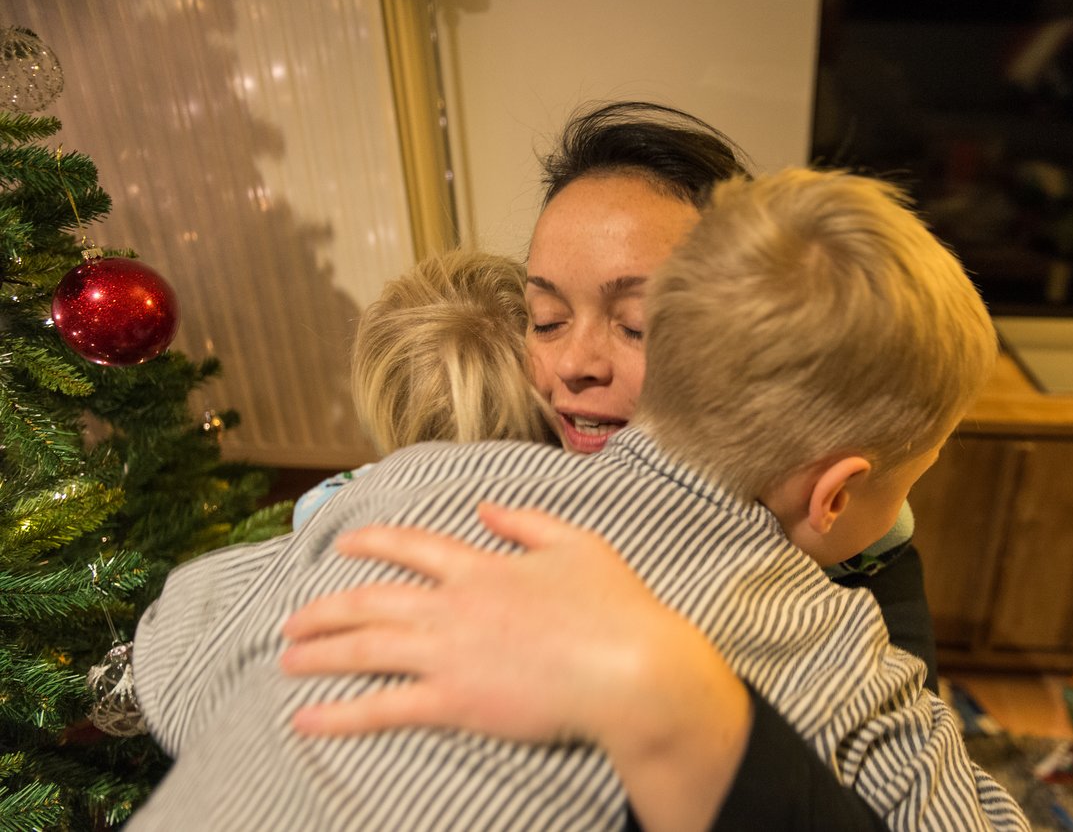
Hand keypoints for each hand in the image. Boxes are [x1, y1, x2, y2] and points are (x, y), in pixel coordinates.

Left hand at [280, 503, 749, 830]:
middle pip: (369, 600)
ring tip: (286, 659)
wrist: (631, 669)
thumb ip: (526, 522)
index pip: (410, 546)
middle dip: (324, 609)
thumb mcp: (577, 544)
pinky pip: (382, 708)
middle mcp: (453, 605)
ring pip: (364, 648)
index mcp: (482, 565)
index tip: (342, 545)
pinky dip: (338, 715)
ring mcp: (448, 653)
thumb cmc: (615, 607)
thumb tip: (485, 506)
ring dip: (318, 654)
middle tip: (291, 620)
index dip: (371, 542)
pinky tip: (304, 720)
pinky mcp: (454, 701)